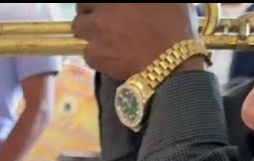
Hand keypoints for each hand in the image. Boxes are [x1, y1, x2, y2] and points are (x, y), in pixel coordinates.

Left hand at [72, 3, 203, 80]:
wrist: (171, 62)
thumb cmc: (175, 27)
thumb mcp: (166, 2)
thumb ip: (144, 1)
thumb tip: (136, 4)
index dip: (96, 3)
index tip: (101, 6)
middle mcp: (103, 7)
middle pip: (82, 5)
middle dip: (88, 11)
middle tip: (99, 19)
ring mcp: (95, 30)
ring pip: (78, 28)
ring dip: (87, 31)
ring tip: (102, 38)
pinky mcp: (94, 53)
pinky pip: (87, 52)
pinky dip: (96, 54)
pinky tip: (110, 56)